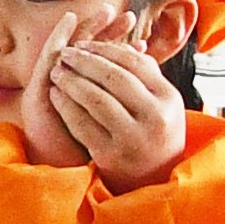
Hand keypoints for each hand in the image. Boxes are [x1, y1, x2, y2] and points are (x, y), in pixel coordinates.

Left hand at [38, 33, 189, 184]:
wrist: (153, 181)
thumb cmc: (153, 135)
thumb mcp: (160, 104)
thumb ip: (146, 75)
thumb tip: (124, 42)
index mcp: (169, 98)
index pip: (134, 63)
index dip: (104, 50)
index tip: (82, 44)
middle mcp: (155, 117)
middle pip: (114, 78)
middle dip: (84, 62)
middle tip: (65, 54)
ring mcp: (133, 138)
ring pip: (96, 100)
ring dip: (72, 82)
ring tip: (57, 72)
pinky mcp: (111, 156)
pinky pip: (82, 124)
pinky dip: (66, 106)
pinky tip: (55, 95)